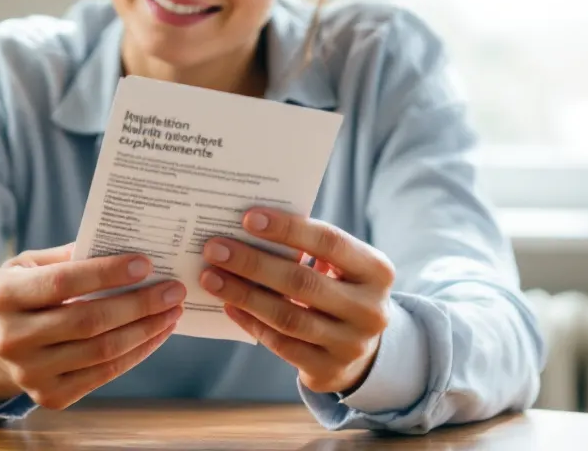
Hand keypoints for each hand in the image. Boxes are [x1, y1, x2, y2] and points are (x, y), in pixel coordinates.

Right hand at [0, 243, 185, 409]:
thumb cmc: (22, 293)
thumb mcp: (29, 264)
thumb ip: (68, 256)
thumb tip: (124, 248)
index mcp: (4, 295)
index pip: (62, 282)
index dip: (106, 273)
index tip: (146, 263)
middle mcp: (12, 338)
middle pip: (88, 321)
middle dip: (139, 304)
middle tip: (174, 290)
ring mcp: (30, 373)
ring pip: (102, 351)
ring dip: (146, 330)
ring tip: (172, 311)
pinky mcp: (50, 396)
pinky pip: (104, 374)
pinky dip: (137, 353)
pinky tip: (156, 334)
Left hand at [199, 208, 395, 394]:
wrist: (364, 349)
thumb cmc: (340, 289)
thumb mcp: (341, 267)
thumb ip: (309, 248)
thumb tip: (248, 227)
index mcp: (376, 271)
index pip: (329, 242)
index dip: (287, 229)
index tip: (247, 218)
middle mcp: (370, 309)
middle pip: (303, 281)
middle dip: (253, 263)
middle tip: (215, 249)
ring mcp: (351, 344)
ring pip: (288, 317)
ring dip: (244, 295)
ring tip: (211, 277)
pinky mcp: (328, 370)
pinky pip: (281, 344)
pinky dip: (251, 322)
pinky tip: (228, 305)